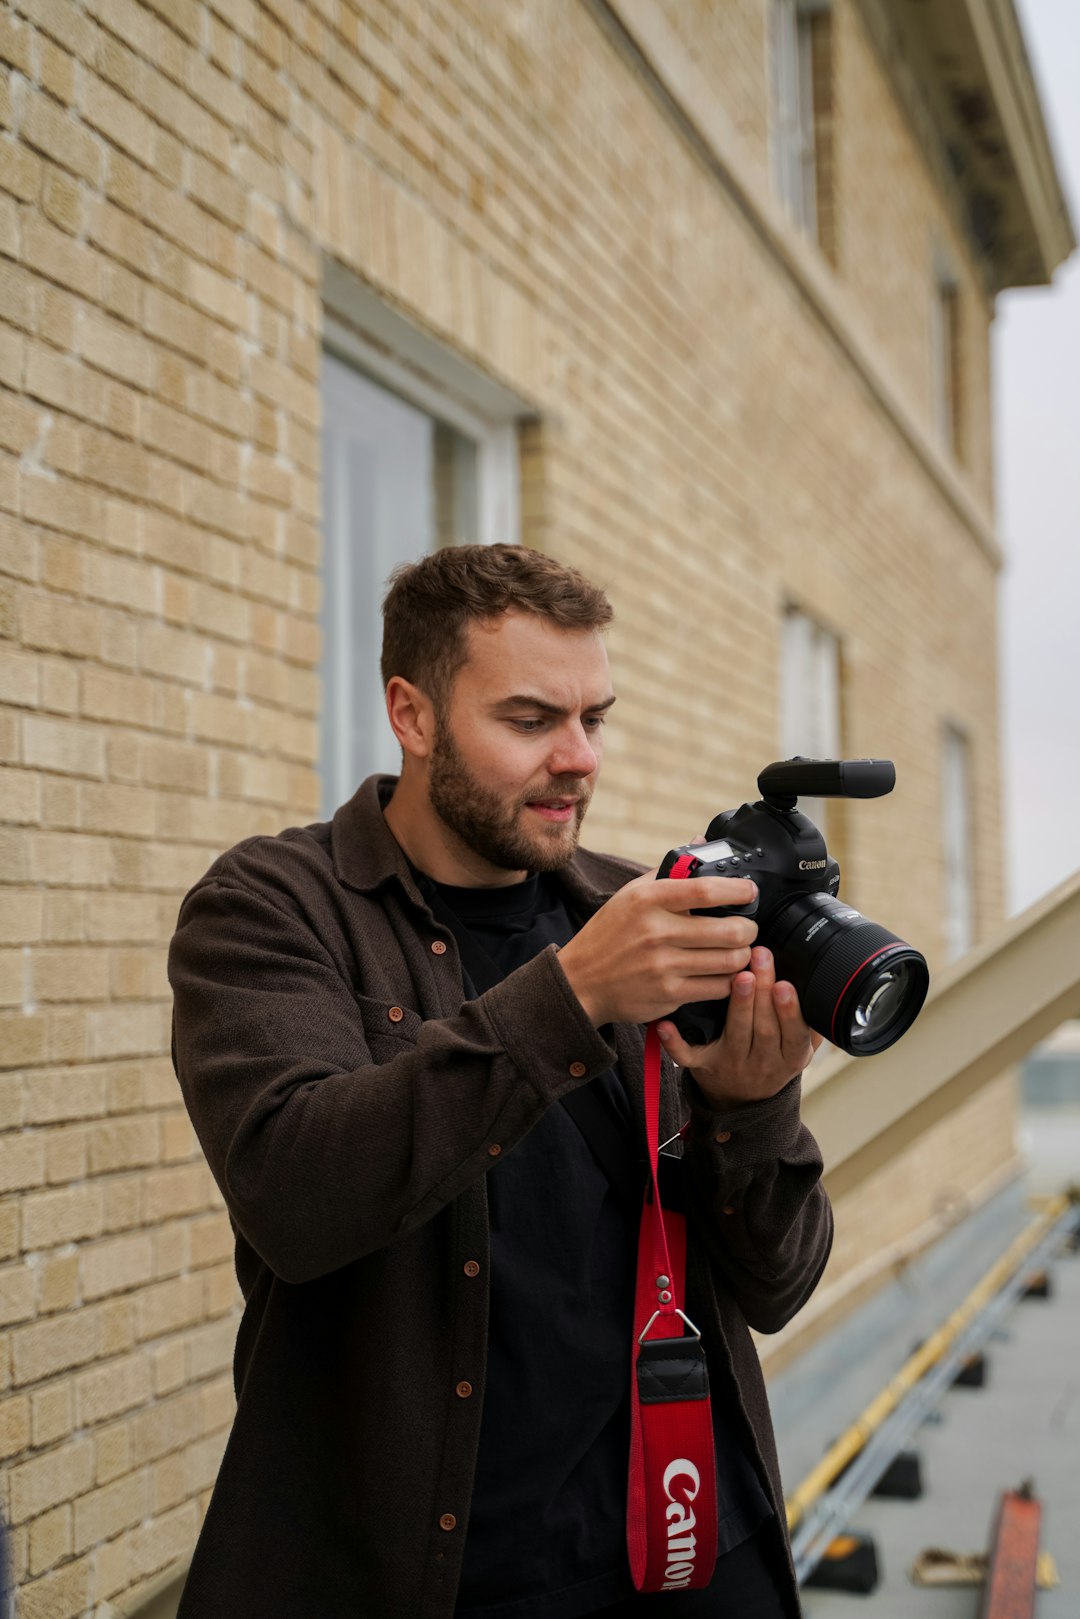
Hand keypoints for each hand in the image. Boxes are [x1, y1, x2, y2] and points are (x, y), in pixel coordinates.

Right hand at [557, 869, 757, 1027]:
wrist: (580, 980)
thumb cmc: (610, 934)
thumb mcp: (631, 895)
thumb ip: (668, 870)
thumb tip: (701, 842)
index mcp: (648, 899)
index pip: (707, 889)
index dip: (739, 890)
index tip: (750, 892)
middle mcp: (656, 931)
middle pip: (730, 930)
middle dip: (749, 929)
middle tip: (748, 928)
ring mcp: (663, 965)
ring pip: (730, 961)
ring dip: (742, 956)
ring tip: (738, 951)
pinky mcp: (669, 994)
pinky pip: (718, 987)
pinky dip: (729, 980)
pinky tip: (724, 973)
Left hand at [655, 946, 823, 1108]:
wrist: (742, 1102)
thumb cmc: (770, 1062)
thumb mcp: (797, 1050)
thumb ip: (811, 1025)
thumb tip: (823, 988)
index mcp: (789, 1057)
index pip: (794, 1033)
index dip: (791, 1010)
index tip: (786, 985)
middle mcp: (762, 1063)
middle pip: (765, 1027)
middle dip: (763, 992)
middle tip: (760, 958)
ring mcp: (731, 1065)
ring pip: (736, 1034)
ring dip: (737, 1005)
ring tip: (737, 976)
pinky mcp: (703, 1067)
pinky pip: (688, 1056)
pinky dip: (675, 1043)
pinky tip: (666, 1024)